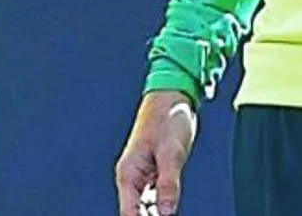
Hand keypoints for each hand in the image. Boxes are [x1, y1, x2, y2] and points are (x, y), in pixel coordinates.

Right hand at [114, 90, 197, 215]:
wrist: (171, 98)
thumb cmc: (168, 119)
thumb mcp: (172, 154)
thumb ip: (169, 185)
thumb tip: (167, 213)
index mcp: (129, 173)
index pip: (130, 212)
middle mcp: (132, 177)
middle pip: (135, 213)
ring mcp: (142, 176)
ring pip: (145, 208)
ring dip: (155, 215)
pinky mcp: (154, 173)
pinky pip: (154, 198)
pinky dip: (161, 208)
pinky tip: (169, 213)